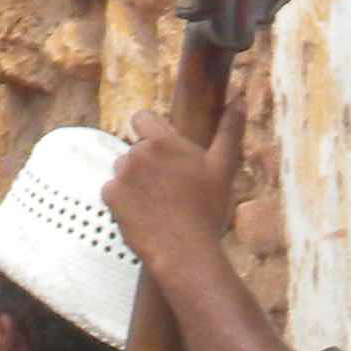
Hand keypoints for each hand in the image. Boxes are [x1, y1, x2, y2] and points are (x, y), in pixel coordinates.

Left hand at [103, 90, 245, 266]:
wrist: (185, 251)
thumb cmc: (207, 210)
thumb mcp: (223, 167)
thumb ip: (229, 130)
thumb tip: (239, 99)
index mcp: (162, 141)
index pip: (141, 118)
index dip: (149, 131)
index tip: (160, 150)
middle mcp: (137, 153)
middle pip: (135, 150)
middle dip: (147, 165)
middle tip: (168, 188)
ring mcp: (121, 175)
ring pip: (123, 172)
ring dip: (134, 183)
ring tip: (157, 204)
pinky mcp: (110, 197)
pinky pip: (112, 192)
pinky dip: (123, 202)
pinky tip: (143, 214)